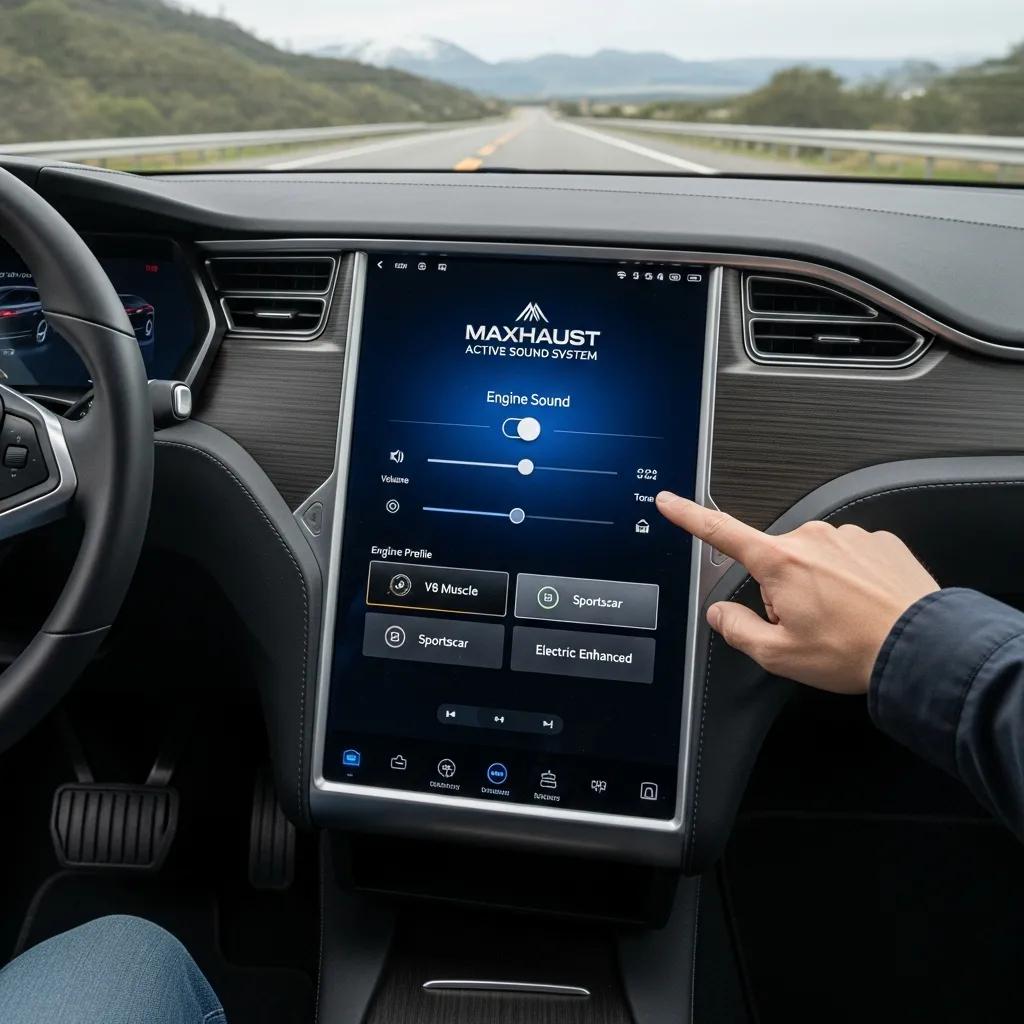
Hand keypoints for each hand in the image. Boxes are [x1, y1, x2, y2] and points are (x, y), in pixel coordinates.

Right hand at [656, 492, 938, 692]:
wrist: (922, 647)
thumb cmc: (853, 651)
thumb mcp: (779, 655)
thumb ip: (738, 630)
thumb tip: (721, 614)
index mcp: (780, 563)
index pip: (721, 532)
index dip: (690, 516)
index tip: (670, 501)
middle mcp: (812, 539)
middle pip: (777, 562)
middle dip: (784, 590)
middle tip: (811, 626)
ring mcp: (848, 537)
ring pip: (816, 561)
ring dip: (821, 586)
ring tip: (846, 621)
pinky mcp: (879, 542)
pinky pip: (850, 559)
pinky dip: (852, 582)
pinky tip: (866, 608)